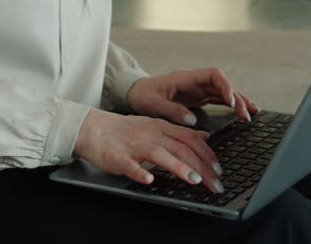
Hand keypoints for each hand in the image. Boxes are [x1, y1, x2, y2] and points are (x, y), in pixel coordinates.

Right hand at [74, 109, 224, 192]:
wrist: (91, 128)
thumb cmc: (123, 130)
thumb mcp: (154, 126)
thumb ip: (179, 133)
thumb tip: (205, 138)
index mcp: (160, 127)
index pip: (189, 139)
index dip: (206, 154)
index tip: (219, 170)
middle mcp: (150, 134)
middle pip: (180, 148)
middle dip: (201, 166)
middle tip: (215, 183)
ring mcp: (133, 145)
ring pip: (159, 154)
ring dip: (178, 167)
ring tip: (194, 179)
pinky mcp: (117, 157)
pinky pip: (129, 165)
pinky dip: (140, 173)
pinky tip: (149, 180)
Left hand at [127, 69, 260, 124]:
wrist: (135, 92)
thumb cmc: (143, 95)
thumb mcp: (153, 104)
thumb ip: (171, 110)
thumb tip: (191, 119)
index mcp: (186, 78)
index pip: (214, 75)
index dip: (225, 86)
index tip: (231, 101)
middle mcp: (195, 82)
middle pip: (223, 85)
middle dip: (237, 97)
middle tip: (246, 115)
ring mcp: (198, 89)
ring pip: (224, 92)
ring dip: (239, 101)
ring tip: (252, 113)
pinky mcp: (198, 98)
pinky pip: (219, 99)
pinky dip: (232, 105)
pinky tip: (242, 112)